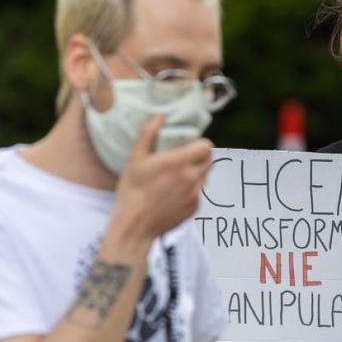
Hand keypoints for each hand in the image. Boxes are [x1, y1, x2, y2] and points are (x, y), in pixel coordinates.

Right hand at [110, 116, 212, 245]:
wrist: (135, 226)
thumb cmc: (132, 190)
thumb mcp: (135, 158)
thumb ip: (148, 133)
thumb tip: (159, 115)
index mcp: (178, 163)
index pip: (207, 146)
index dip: (200, 144)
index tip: (188, 146)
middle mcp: (191, 178)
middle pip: (209, 160)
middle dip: (200, 157)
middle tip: (184, 159)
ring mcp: (195, 195)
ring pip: (205, 176)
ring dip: (196, 173)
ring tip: (176, 177)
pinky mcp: (194, 208)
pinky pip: (199, 193)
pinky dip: (191, 190)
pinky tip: (173, 193)